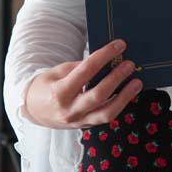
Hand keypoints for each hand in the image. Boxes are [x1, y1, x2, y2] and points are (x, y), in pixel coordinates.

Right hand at [23, 39, 142, 129]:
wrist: (34, 111)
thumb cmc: (46, 87)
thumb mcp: (57, 72)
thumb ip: (79, 68)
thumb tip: (105, 60)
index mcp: (60, 92)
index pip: (86, 71)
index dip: (104, 56)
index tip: (119, 45)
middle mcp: (70, 109)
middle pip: (98, 94)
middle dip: (117, 77)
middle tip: (130, 64)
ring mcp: (79, 121)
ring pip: (107, 113)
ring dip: (125, 97)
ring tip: (137, 82)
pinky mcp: (86, 126)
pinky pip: (106, 117)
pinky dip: (119, 104)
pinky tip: (128, 93)